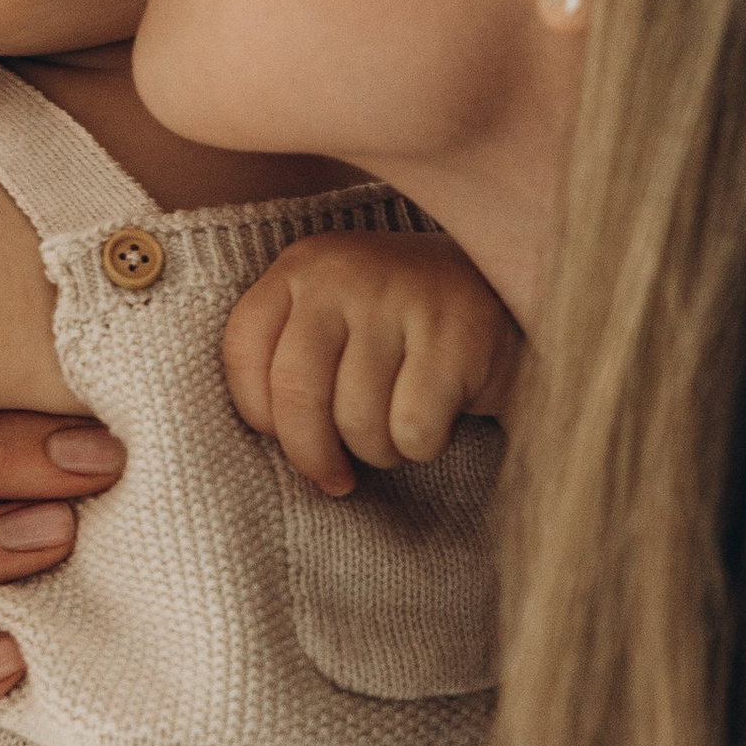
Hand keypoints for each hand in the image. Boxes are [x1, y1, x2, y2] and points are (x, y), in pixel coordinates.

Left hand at [222, 231, 524, 497]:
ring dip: (381, 449)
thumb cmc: (401, 332)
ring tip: (402, 424)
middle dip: (314, 455)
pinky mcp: (456, 331)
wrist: (502, 301)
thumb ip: (288, 366)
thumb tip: (262, 446)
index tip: (288, 440)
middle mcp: (343, 271)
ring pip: (358, 421)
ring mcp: (401, 295)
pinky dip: (426, 444)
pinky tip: (442, 414)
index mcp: (301, 267)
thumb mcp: (332, 325)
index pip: (243, 351)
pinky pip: (412, 429)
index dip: (261, 414)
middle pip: (296, 393)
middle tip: (336, 478)